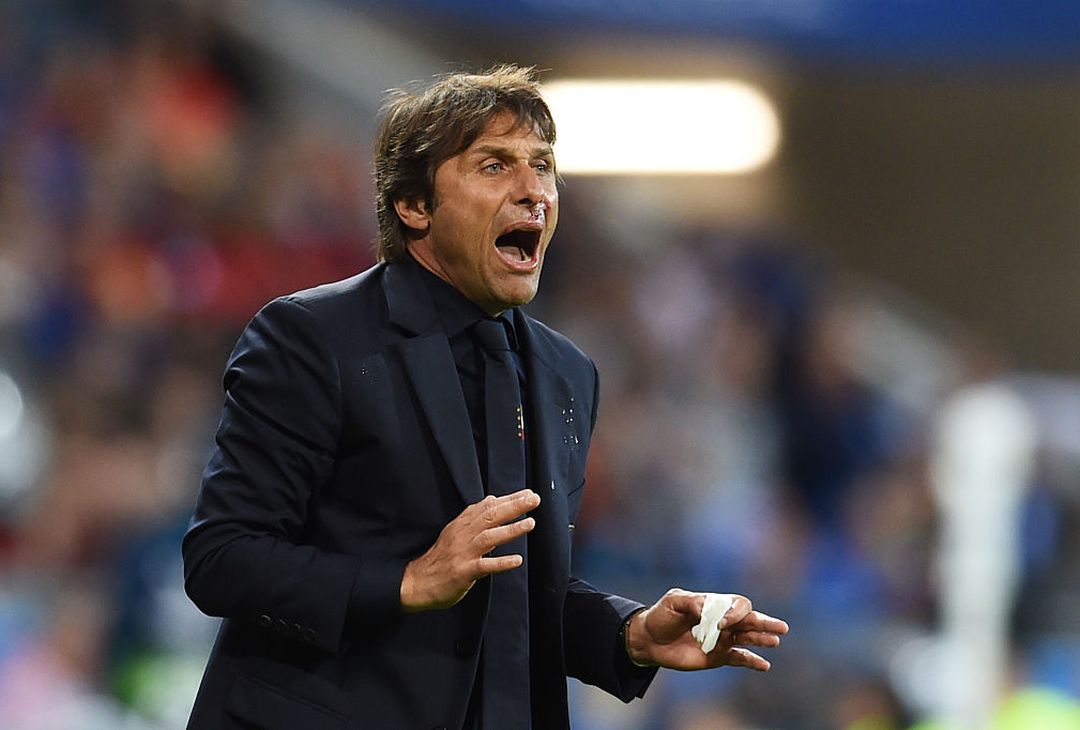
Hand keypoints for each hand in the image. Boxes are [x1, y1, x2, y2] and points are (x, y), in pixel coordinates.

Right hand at [400, 489, 540, 611]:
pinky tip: (517, 560)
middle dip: (514, 507)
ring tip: (530, 523)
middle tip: (534, 499)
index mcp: (462, 524)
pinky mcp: (463, 572)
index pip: (488, 506)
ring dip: (511, 530)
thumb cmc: (441, 558)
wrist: (416, 582)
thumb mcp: (455, 531)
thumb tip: (492, 499)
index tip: (528, 493)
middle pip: (490, 516)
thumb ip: (475, 517)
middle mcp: (463, 535)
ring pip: (489, 537)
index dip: (509, 499)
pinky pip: (484, 566)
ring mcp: (463, 553)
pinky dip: (501, 563)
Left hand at [625, 588, 788, 670]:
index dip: (734, 614)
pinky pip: (739, 658)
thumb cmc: (661, 615)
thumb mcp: (673, 602)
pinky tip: (764, 665)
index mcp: (715, 604)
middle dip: (764, 623)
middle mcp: (723, 621)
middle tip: (781, 627)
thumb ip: (692, 603)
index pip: (737, 605)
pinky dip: (752, 661)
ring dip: (761, 640)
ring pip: (747, 639)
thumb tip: (711, 612)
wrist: (649, 639)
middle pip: (749, 620)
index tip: (721, 624)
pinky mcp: (718, 657)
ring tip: (775, 641)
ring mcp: (722, 640)